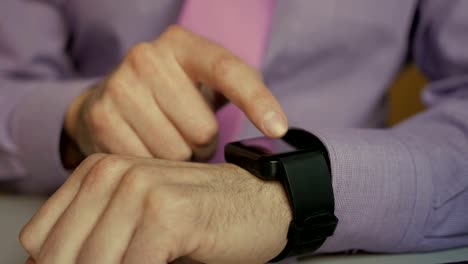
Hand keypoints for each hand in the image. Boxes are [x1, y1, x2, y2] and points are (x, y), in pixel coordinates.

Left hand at [20, 154, 292, 263]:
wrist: (260, 204)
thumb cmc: (199, 217)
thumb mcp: (133, 222)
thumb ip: (93, 237)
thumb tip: (43, 263)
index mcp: (98, 171)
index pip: (40, 237)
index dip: (56, 263)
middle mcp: (114, 173)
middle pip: (62, 254)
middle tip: (127, 262)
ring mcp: (142, 189)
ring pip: (94, 262)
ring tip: (144, 262)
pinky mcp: (169, 213)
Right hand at [64, 25, 287, 162]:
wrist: (112, 96)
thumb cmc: (171, 92)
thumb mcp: (205, 81)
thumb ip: (242, 90)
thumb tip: (277, 128)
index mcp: (182, 44)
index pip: (228, 71)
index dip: (257, 101)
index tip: (277, 128)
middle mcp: (147, 57)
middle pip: (204, 129)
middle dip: (201, 143)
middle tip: (186, 132)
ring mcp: (119, 86)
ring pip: (176, 152)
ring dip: (178, 157)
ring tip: (165, 138)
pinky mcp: (100, 117)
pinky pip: (146, 164)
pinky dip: (152, 165)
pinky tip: (144, 146)